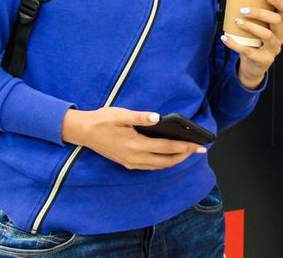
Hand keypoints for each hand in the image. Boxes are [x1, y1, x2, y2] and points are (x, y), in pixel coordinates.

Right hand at [60, 107, 205, 170]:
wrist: (83, 132)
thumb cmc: (103, 120)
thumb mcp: (121, 114)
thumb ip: (140, 116)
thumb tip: (157, 117)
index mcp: (136, 144)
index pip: (167, 148)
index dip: (185, 147)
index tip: (199, 145)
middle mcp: (135, 158)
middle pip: (166, 161)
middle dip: (184, 156)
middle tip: (198, 150)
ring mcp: (131, 163)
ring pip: (159, 166)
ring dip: (174, 160)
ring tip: (186, 152)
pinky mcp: (127, 163)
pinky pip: (150, 167)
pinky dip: (163, 162)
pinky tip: (168, 155)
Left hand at [221, 0, 282, 88]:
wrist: (254, 68)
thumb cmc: (254, 44)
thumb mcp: (258, 30)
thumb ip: (254, 19)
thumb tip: (235, 0)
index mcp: (279, 27)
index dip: (279, 3)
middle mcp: (279, 37)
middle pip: (276, 21)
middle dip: (260, 13)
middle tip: (243, 10)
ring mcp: (273, 49)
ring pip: (267, 35)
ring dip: (251, 26)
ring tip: (238, 21)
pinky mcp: (263, 60)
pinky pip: (248, 51)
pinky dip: (234, 44)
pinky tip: (225, 38)